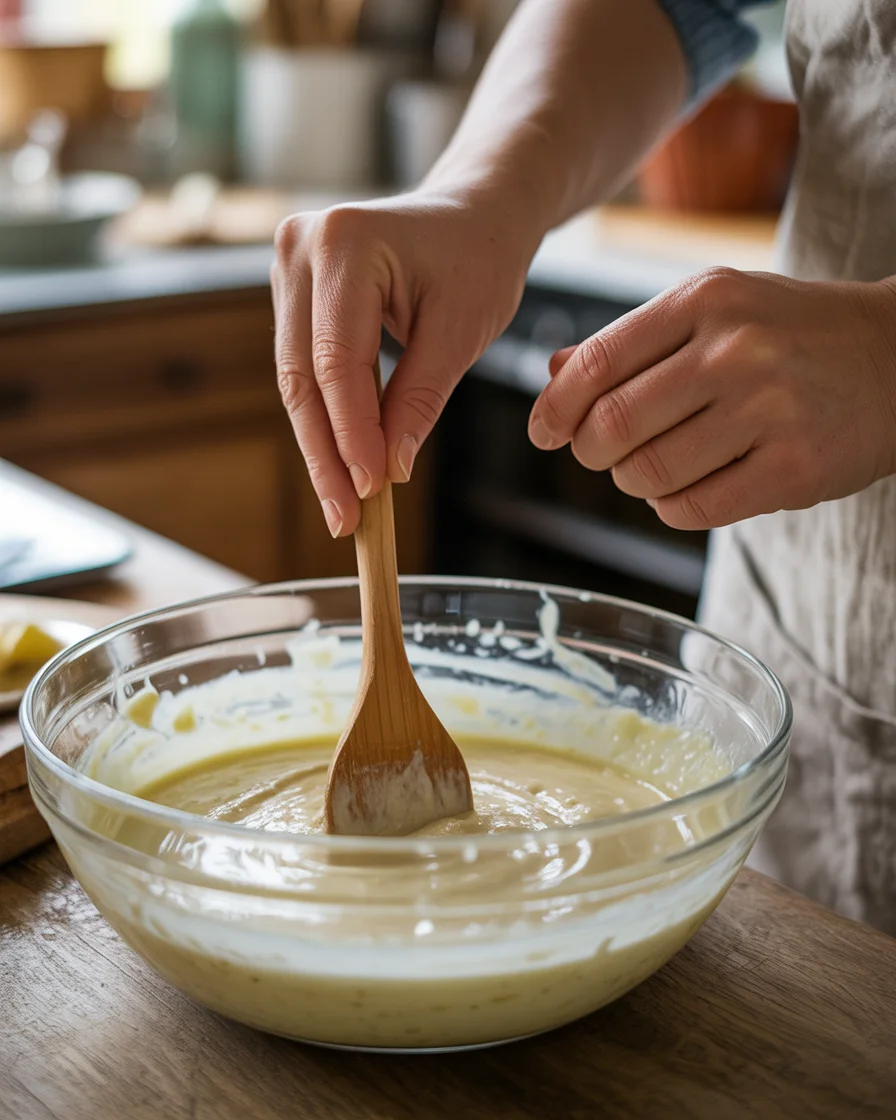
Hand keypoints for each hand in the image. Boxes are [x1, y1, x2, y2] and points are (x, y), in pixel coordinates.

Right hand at [271, 190, 533, 536]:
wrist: (473, 213)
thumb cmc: (478, 259)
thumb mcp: (462, 331)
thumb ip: (419, 399)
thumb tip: (387, 470)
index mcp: (346, 242)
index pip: (338, 361)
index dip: (351, 434)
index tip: (370, 492)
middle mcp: (301, 246)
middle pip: (303, 375)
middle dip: (327, 454)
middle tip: (346, 518)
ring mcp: (288, 265)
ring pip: (296, 379)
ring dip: (320, 445)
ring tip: (343, 506)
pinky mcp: (292, 290)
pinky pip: (302, 367)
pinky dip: (324, 417)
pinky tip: (340, 465)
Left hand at [528, 267, 895, 528]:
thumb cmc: (788, 334)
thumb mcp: (714, 311)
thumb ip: (631, 343)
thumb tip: (552, 376)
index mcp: (706, 300)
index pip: (597, 363)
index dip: (556, 408)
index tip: (544, 432)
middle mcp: (736, 350)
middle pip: (614, 426)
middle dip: (591, 452)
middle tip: (602, 454)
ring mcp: (769, 409)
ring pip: (649, 473)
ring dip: (634, 482)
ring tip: (654, 467)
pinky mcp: (794, 468)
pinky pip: (693, 509)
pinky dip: (672, 507)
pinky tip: (688, 488)